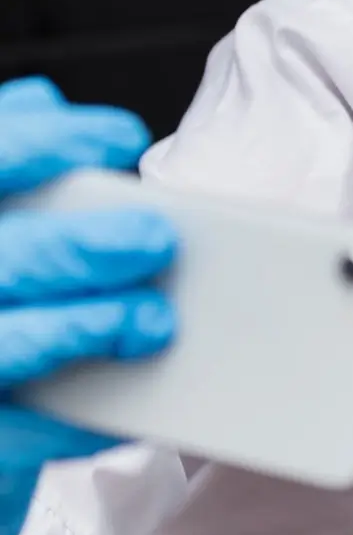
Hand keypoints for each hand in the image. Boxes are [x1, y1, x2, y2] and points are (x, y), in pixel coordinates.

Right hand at [0, 78, 177, 534]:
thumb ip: (4, 158)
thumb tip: (39, 103)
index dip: (42, 143)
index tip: (122, 138)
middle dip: (74, 247)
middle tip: (155, 240)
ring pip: (5, 345)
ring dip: (81, 330)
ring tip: (153, 321)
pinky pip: (16, 431)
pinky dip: (76, 418)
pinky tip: (131, 400)